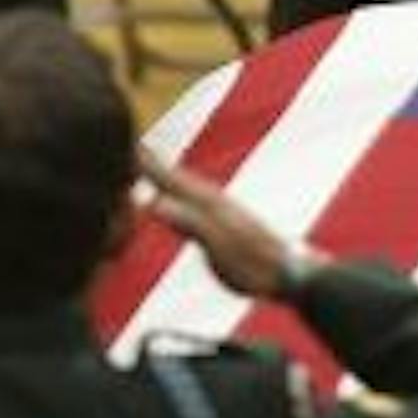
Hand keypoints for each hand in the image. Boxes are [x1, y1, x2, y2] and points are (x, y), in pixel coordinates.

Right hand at [139, 150, 299, 298]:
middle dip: (153, 163)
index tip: (127, 145)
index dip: (147, 166)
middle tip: (131, 145)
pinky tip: (179, 199)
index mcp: (207, 203)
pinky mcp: (226, 223)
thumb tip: (154, 202)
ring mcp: (221, 211)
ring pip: (186, 187)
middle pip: (176, 177)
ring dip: (166, 175)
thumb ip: (188, 222)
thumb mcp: (217, 246)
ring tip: (150, 166)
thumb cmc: (253, 264)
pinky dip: (180, 193)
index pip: (170, 179)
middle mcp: (214, 200)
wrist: (291, 273)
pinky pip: (194, 200)